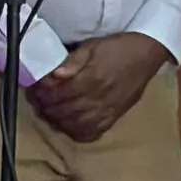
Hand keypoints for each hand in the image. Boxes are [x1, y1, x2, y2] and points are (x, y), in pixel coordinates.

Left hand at [29, 32, 169, 142]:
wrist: (146, 55)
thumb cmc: (115, 48)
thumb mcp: (90, 47)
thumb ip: (71, 62)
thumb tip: (54, 75)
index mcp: (92, 79)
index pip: (60, 94)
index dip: (43, 95)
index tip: (34, 91)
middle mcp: (100, 98)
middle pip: (66, 111)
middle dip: (47, 108)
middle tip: (37, 103)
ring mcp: (109, 110)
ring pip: (78, 125)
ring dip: (59, 122)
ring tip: (48, 113)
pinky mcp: (116, 116)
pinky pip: (95, 132)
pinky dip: (78, 133)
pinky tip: (68, 126)